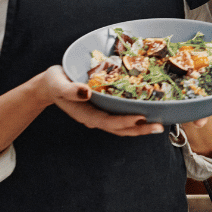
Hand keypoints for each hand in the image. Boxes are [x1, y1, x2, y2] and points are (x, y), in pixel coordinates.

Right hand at [40, 66, 163, 136]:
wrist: (51, 85)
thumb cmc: (54, 82)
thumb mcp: (58, 84)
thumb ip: (70, 90)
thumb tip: (86, 92)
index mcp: (85, 114)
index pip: (107, 121)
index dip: (124, 121)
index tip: (141, 118)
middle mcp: (95, 117)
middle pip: (119, 128)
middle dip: (140, 129)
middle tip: (160, 126)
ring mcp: (101, 115)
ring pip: (123, 125)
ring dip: (141, 126)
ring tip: (161, 124)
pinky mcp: (105, 109)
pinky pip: (122, 116)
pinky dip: (136, 117)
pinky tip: (150, 112)